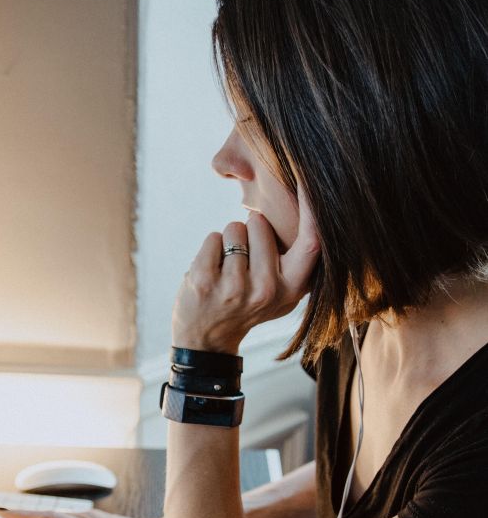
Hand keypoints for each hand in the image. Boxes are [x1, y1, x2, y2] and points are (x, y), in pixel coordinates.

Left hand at [171, 183, 319, 353]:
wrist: (207, 340)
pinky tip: (211, 273)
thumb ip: (296, 259)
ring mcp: (235, 287)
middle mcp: (267, 290)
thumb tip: (311, 206)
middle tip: (245, 263)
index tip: (310, 177)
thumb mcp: (281, 292)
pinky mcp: (205, 281)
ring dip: (229, 241)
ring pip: (235, 228)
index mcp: (292, 289)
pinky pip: (214, 237)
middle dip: (250, 229)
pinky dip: (210, 248)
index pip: (311, 241)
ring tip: (227, 270)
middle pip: (260, 223)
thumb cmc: (247, 306)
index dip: (312, 208)